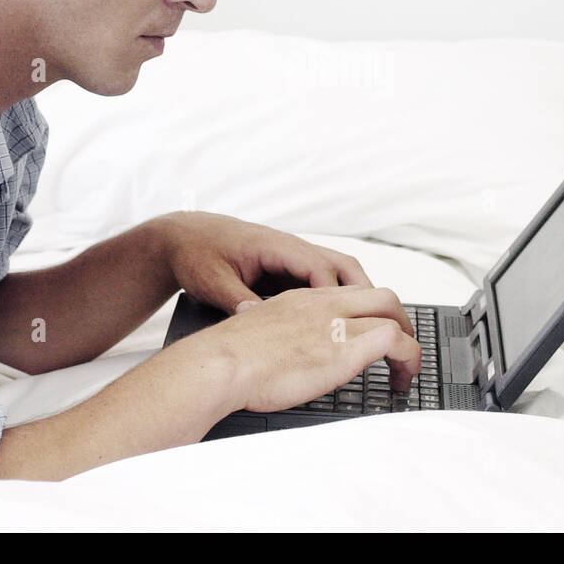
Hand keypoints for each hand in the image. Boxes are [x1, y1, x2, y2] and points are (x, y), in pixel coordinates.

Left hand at [151, 210, 377, 315]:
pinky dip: (339, 297)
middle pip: (343, 266)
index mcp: (275, 246)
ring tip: (373, 326)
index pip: (320, 268)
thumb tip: (256, 320)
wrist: (182, 237)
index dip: (337, 297)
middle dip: (365, 294)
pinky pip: (323, 280)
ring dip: (358, 294)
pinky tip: (342, 323)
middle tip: (381, 325)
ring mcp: (291, 257)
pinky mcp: (287, 268)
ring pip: (338, 271)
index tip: (349, 324)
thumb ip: (236, 300)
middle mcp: (290, 248)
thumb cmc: (196, 253)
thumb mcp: (212, 281)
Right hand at [200, 284, 422, 411]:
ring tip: (406, 370)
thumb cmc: (228, 357)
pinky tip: (401, 381)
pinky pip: (395, 341)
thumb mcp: (255, 333)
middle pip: (381, 295)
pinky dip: (408, 359)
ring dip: (408, 343)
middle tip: (401, 348)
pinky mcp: (346, 347)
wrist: (222, 362)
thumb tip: (275, 351)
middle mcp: (323, 305)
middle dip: (399, 319)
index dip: (369, 313)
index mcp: (302, 300)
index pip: (349, 294)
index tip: (371, 334)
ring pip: (394, 315)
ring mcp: (337, 323)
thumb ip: (273, 335)